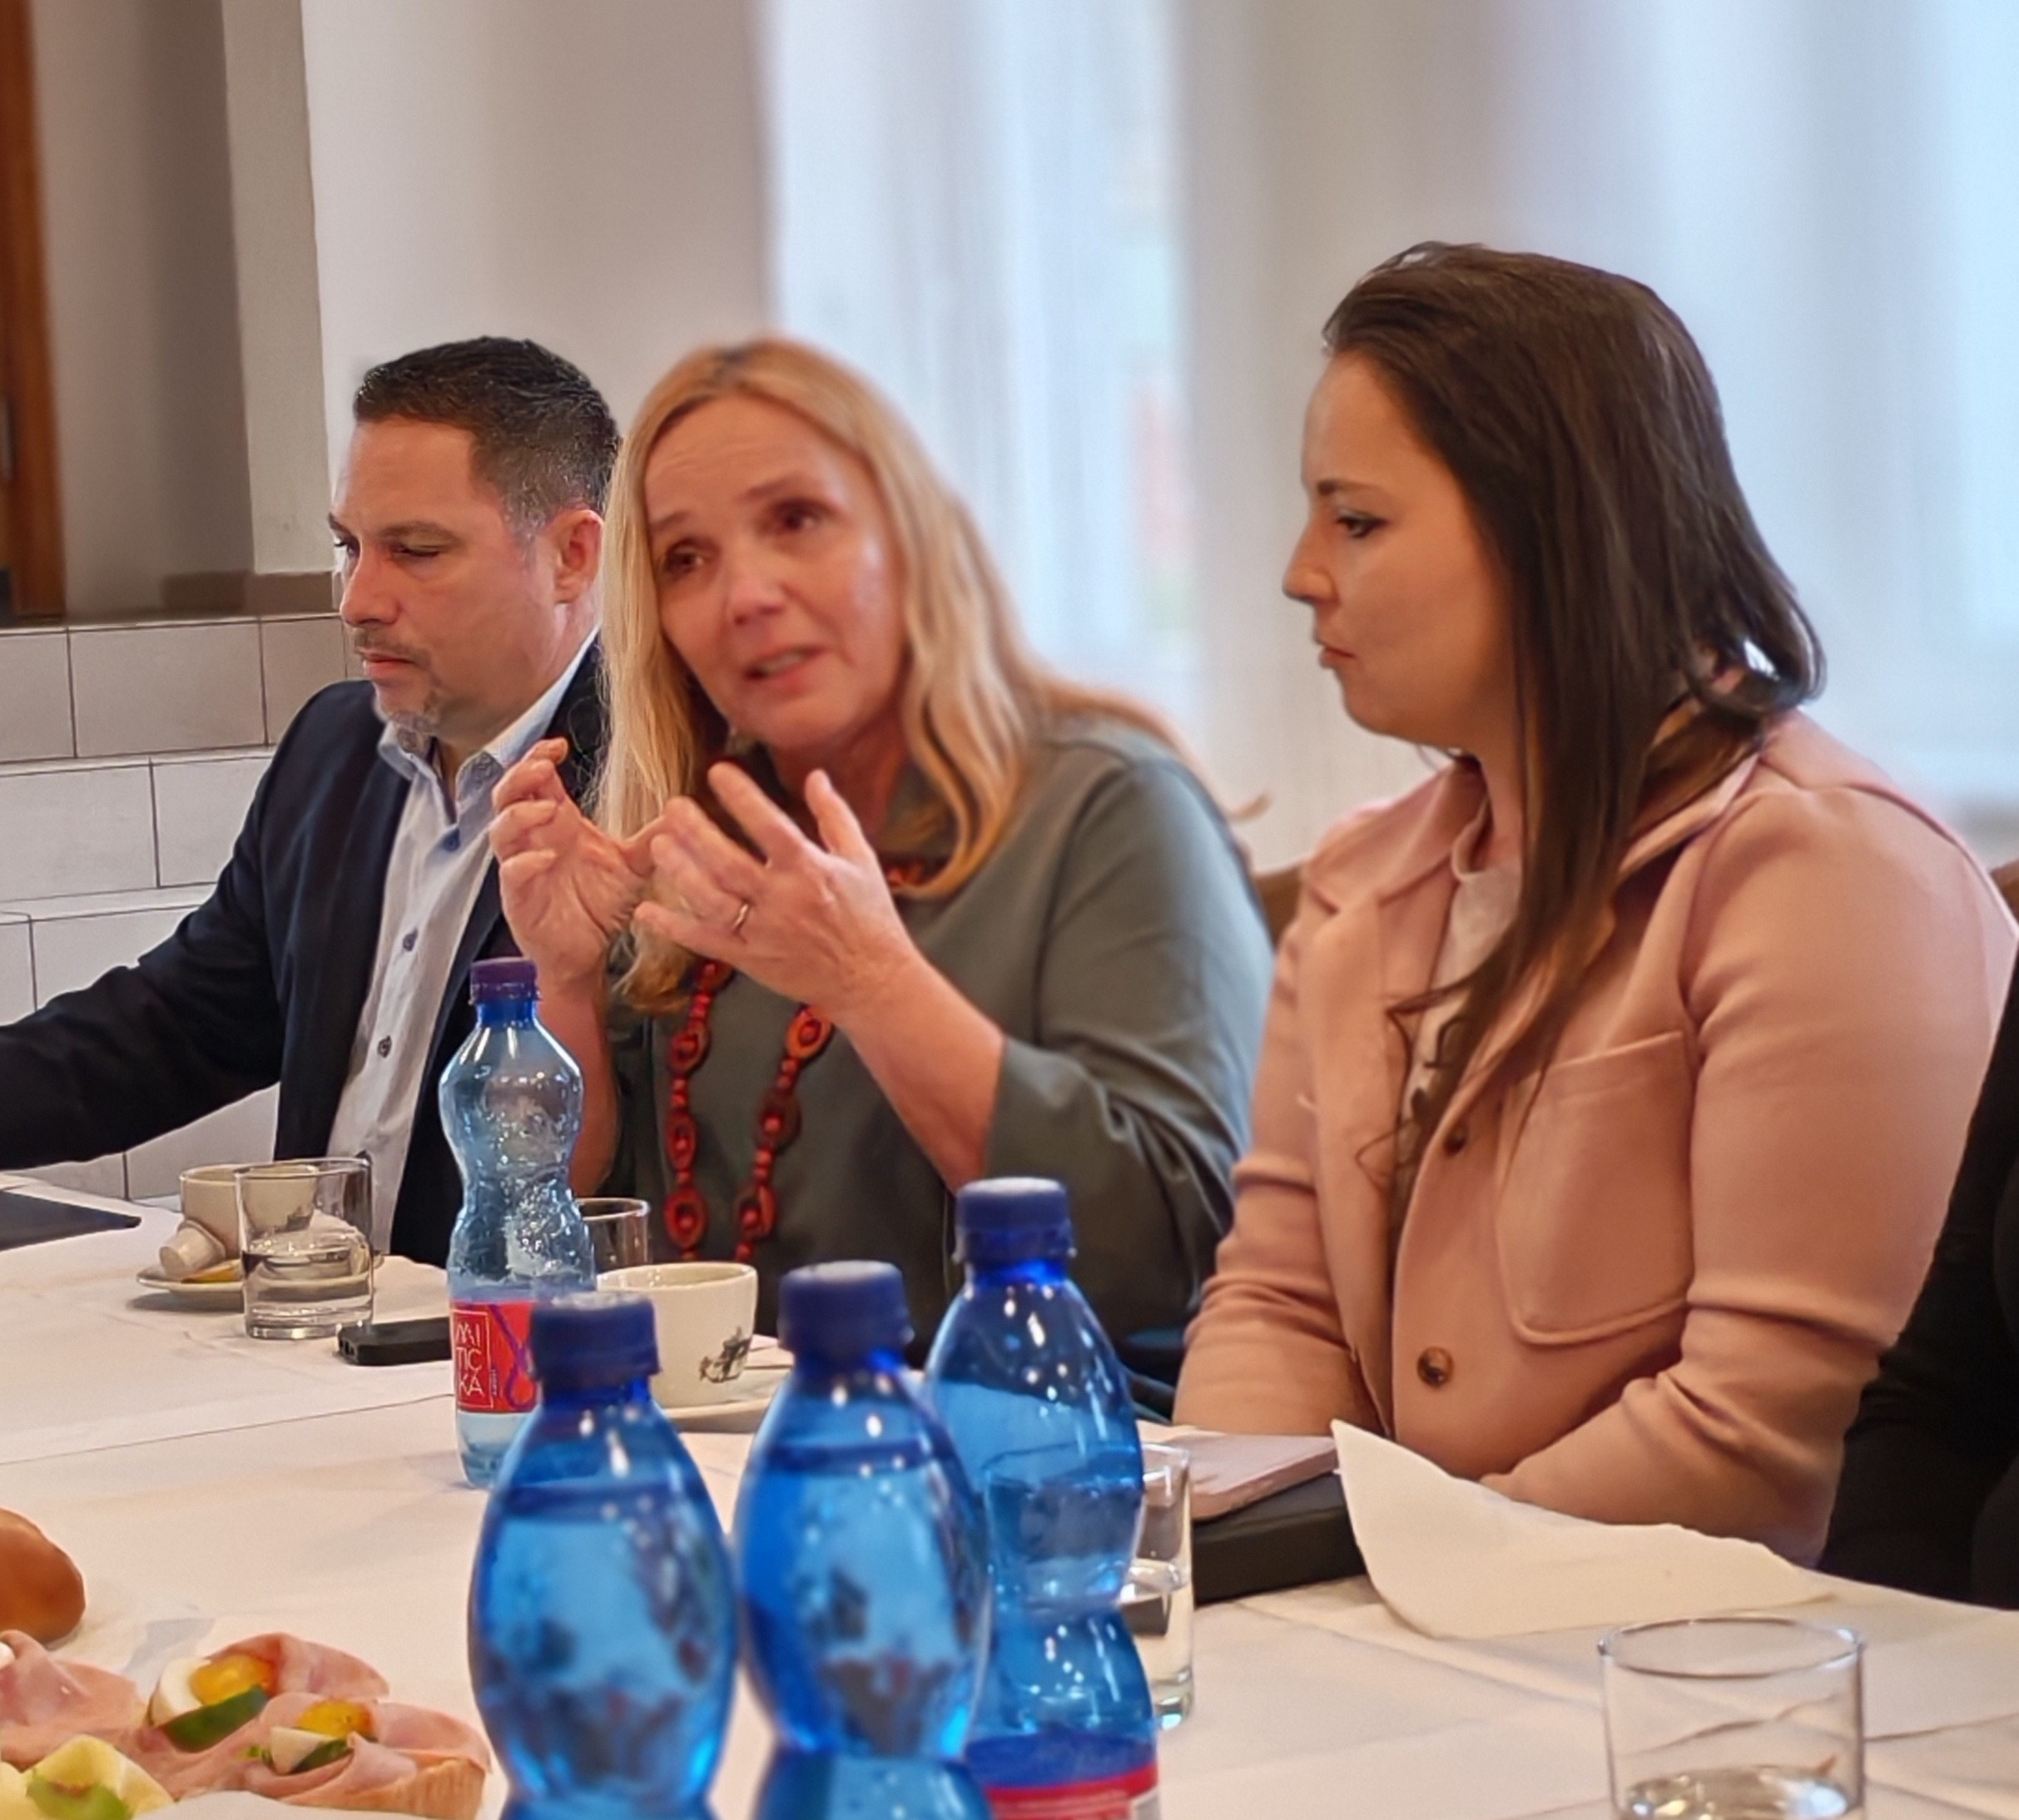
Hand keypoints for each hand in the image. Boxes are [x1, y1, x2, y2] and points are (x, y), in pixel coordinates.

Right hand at [490, 739, 659, 992]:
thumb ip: (651, 838)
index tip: (560, 745)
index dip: (539, 756)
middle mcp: (534, 839)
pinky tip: (547, 858)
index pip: (535, 778)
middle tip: (544, 767)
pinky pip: (511, 873)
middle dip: (520, 775)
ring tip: (550, 809)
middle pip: (507, 794)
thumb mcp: (633, 866)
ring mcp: (522, 866)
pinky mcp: (518, 898)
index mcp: (556, 823)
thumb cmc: (601, 905)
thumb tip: (682, 811)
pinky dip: (525, 862)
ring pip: (501, 829)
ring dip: (521, 814)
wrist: (588, 952)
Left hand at [632, 763, 917, 1021]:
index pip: (769, 825)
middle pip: (729, 861)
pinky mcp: (751, 959)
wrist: (872, 980)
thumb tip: (816, 776)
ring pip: (712, 900)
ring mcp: (764, 931)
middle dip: (697, 832)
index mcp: (810, 870)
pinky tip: (647, 911)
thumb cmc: (870, 916)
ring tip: (659, 846)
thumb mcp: (861, 859)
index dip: (741, 796)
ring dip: (682, 872)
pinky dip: (674, 928)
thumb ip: (834, 815)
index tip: (717, 771)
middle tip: (672, 806)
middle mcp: (783, 899)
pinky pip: (707, 942)